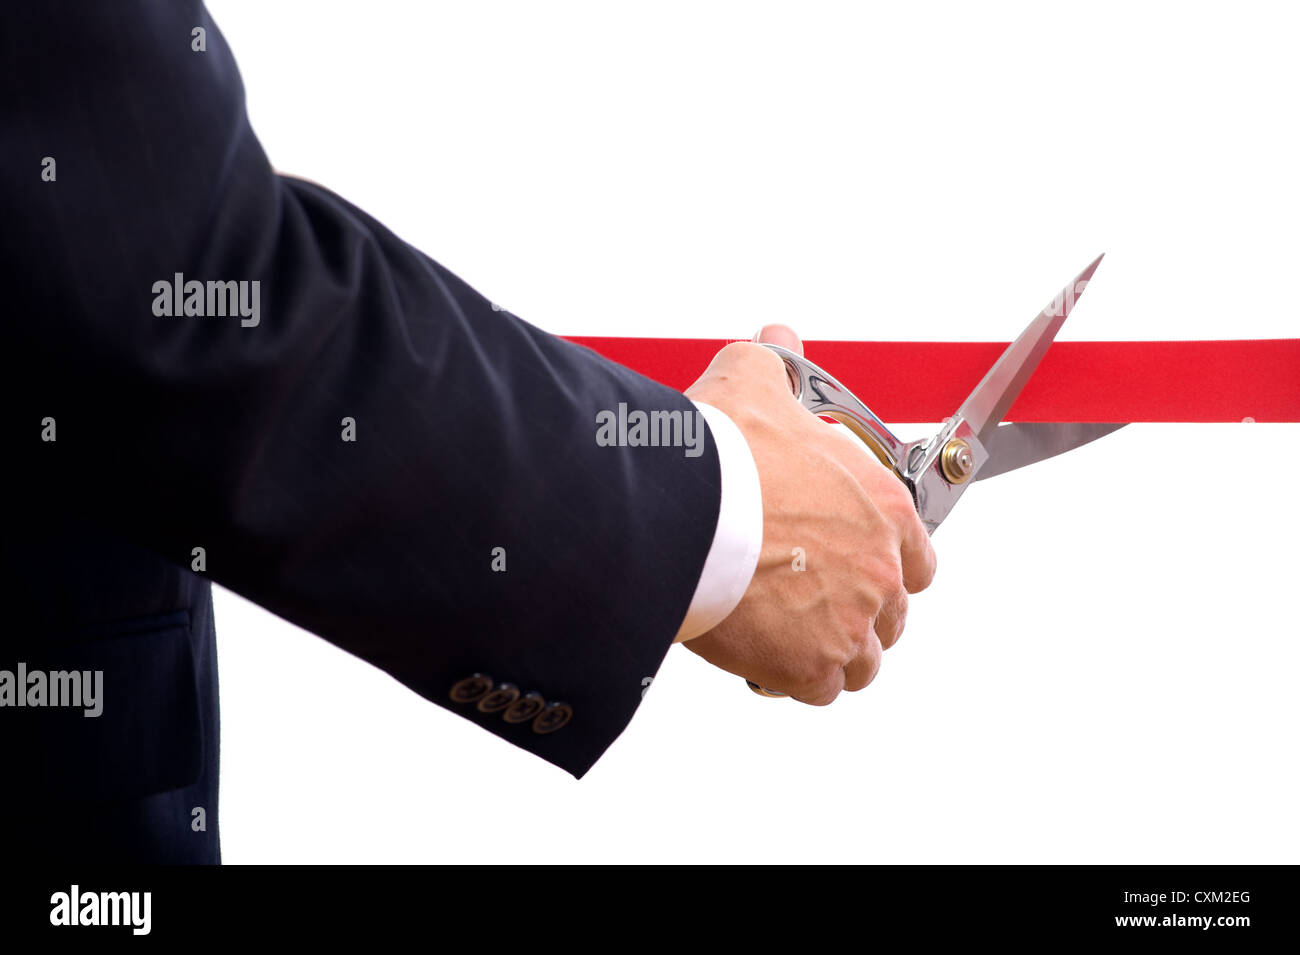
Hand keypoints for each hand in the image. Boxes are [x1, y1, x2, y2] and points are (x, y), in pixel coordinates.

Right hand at [682, 325, 936, 702]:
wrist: (682, 513)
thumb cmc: (724, 455)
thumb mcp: (754, 384)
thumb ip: (776, 363)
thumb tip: (776, 338)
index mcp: (883, 509)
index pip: (918, 560)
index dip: (887, 566)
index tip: (859, 567)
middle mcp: (879, 571)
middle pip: (891, 616)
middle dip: (855, 612)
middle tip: (809, 599)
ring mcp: (849, 624)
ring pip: (860, 663)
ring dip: (830, 653)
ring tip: (789, 636)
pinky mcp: (808, 667)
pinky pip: (816, 690)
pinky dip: (793, 680)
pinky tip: (764, 659)